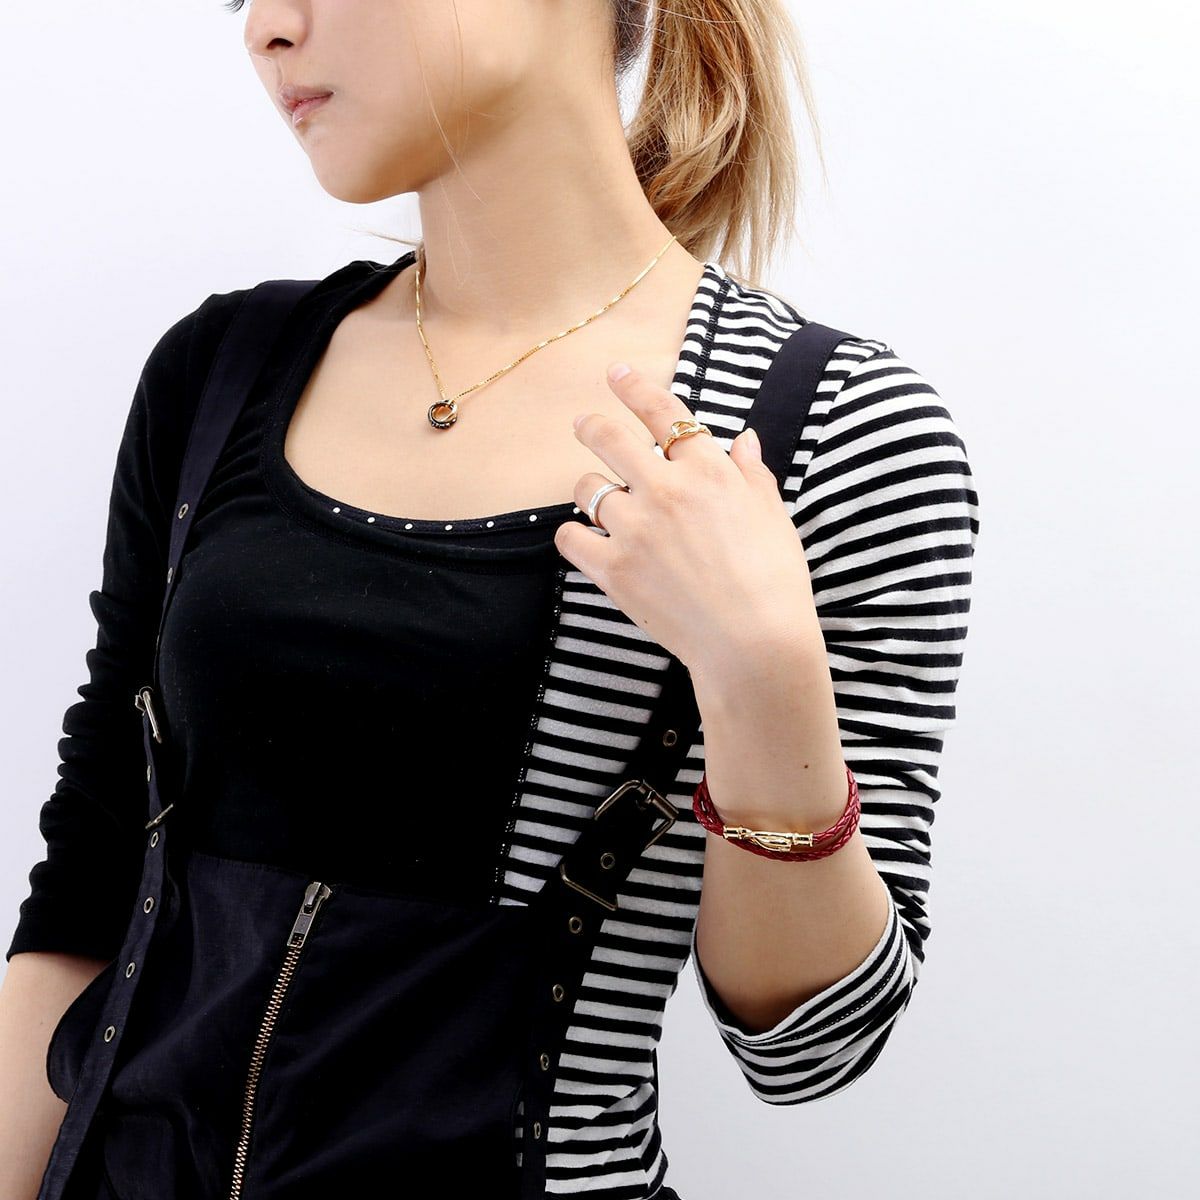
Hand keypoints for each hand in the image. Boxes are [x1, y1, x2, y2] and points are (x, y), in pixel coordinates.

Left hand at [554, 361, 824, 688]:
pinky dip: (574, 536)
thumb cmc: (775, 581)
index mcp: (708, 472)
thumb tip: (743, 439)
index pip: (664, 412)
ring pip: (586, 487)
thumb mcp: (773, 516)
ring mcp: (635, 529)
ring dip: (589, 488)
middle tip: (585, 424)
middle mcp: (666, 490)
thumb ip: (751, 473)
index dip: (634, 386)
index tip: (615, 373)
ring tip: (597, 499)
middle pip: (609, 437)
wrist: (754, 643)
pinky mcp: (613, 570)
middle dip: (591, 425)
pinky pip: (570, 539)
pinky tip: (585, 540)